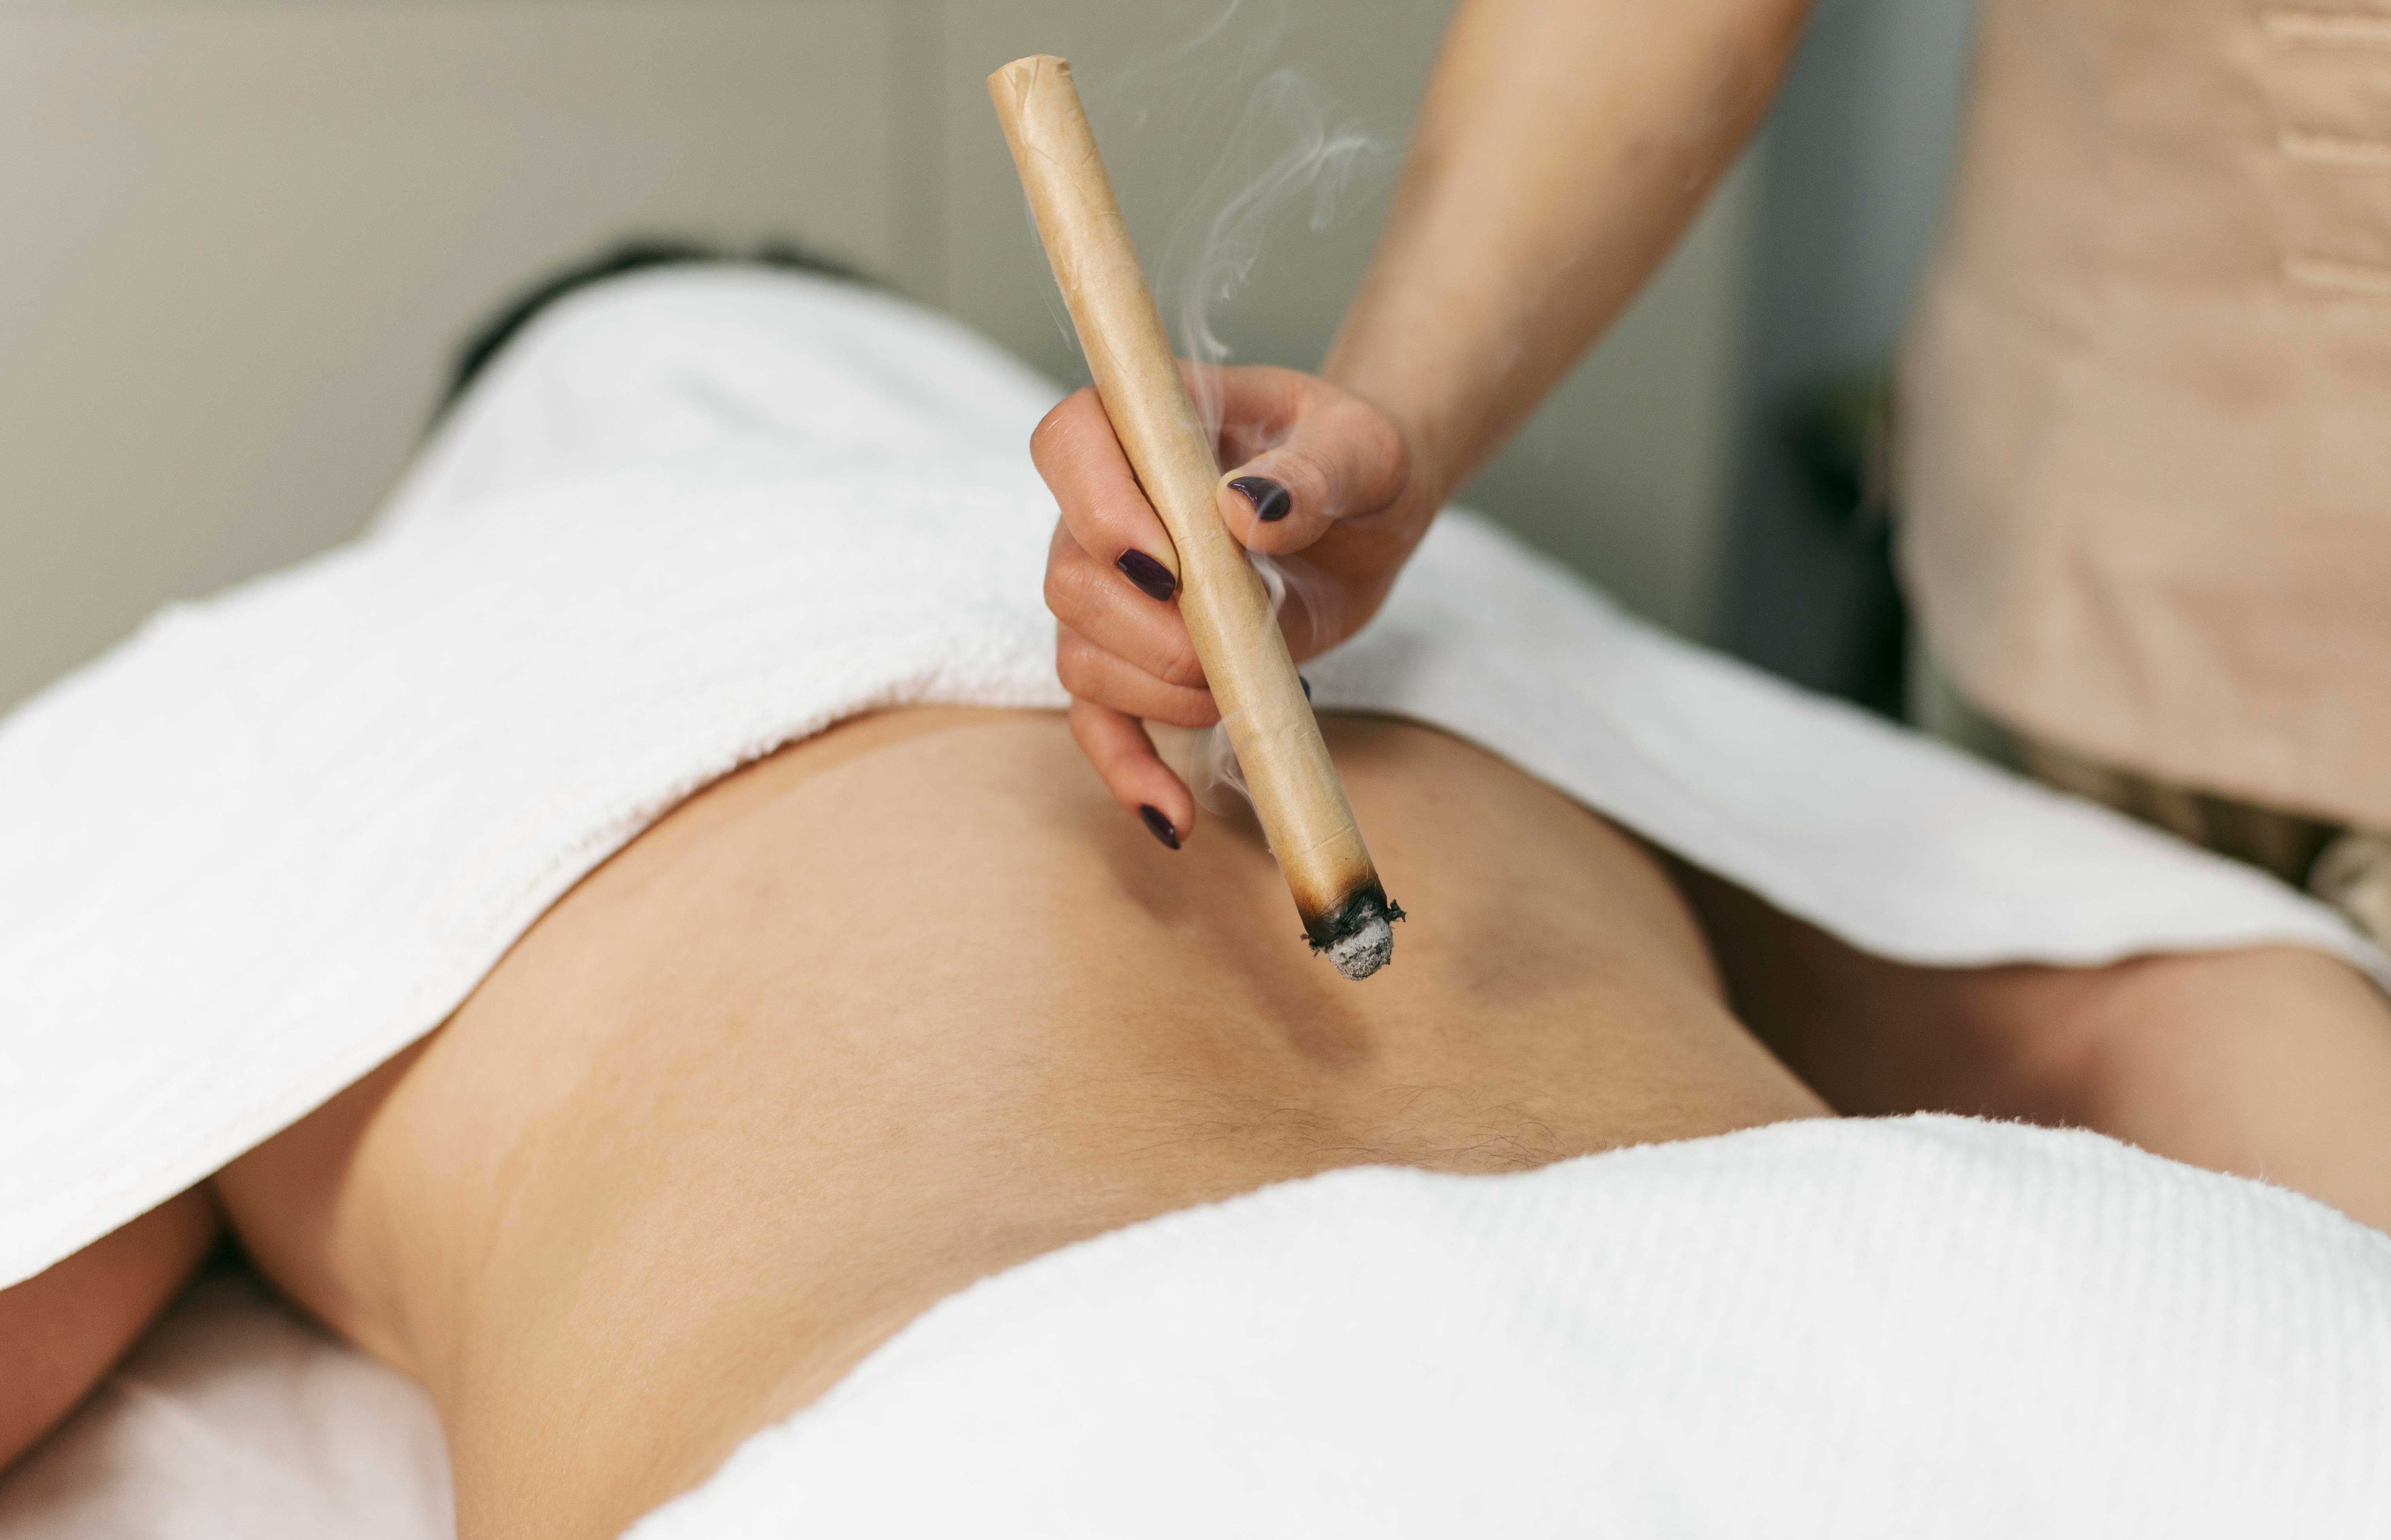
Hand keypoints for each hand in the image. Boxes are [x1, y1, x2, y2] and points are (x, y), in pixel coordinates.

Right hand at [1034, 363, 1438, 846]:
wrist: (1363, 514)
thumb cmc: (1353, 461)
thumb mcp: (1364, 449)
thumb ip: (1318, 469)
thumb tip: (1249, 510)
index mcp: (1144, 426)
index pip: (1068, 444)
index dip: (1098, 509)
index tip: (1169, 563)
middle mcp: (1103, 508)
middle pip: (1069, 576)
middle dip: (1147, 632)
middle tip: (1230, 643)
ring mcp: (1110, 591)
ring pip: (1079, 655)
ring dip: (1158, 693)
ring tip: (1239, 686)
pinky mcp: (1136, 662)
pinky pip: (1099, 724)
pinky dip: (1129, 772)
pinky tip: (1173, 814)